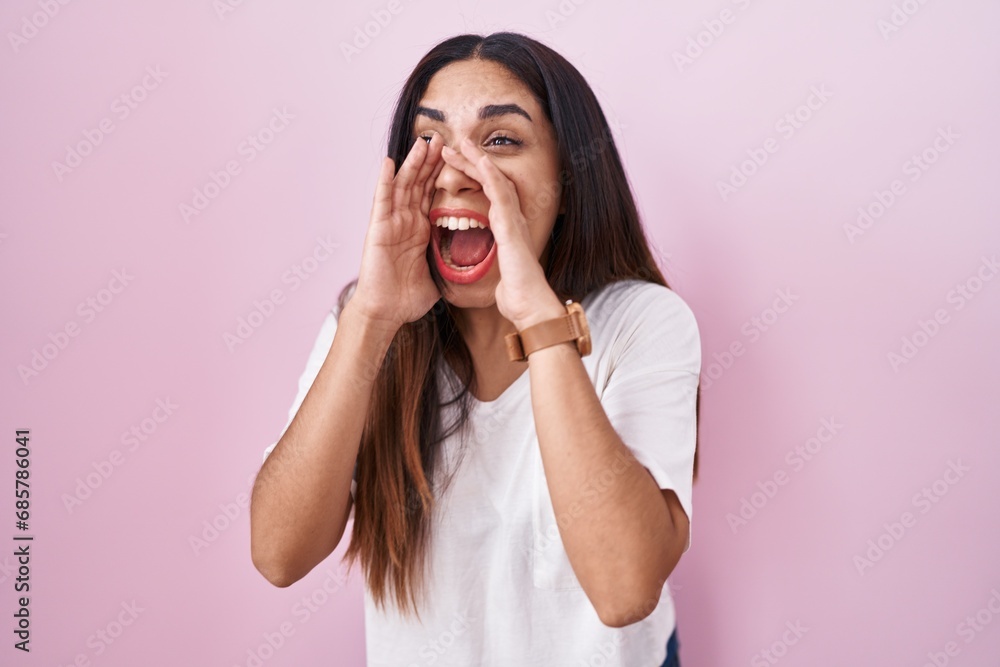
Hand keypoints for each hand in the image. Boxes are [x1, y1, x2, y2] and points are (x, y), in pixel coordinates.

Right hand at [351, 133, 445, 331]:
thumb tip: (468, 265)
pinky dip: (384, 179)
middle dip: (431, 161)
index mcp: (419, 230)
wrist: (386, 313)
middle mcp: (405, 221)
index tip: (456, 157)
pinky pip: (382, 200)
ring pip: (403, 185)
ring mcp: (390, 223)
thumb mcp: (436, 275)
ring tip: (423, 141)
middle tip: (442, 138)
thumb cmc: (407, 298)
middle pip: (419, 184)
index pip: (432, 195)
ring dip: (412, 163)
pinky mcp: (378, 228)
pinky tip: (389, 160)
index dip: (442, 175)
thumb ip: (447, 263)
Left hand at [441, 138, 563, 329]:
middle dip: (472, 163)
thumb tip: (483, 264)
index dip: (473, 177)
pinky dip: (491, 176)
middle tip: (453, 146)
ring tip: (461, 143)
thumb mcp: (498, 272)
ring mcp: (514, 221)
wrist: (530, 306)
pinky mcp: (512, 227)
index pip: (488, 195)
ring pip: (496, 182)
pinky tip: (481, 162)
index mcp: (507, 229)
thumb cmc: (516, 294)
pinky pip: (501, 195)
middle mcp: (512, 220)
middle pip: (491, 182)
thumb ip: (493, 261)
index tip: (455, 164)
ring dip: (478, 161)